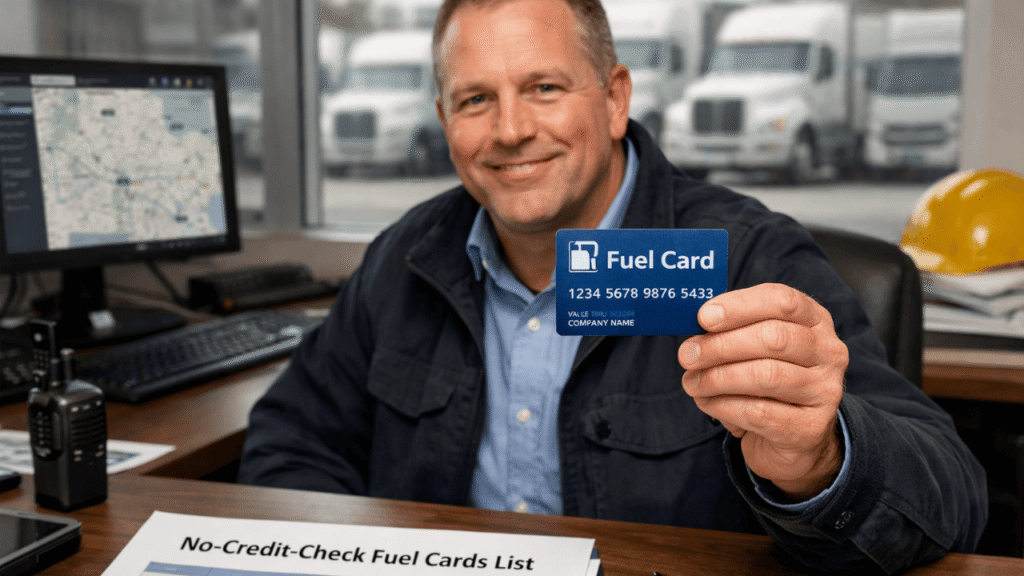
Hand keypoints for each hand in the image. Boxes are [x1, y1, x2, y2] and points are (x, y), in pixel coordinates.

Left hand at [678, 283, 847, 499]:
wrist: (791, 438)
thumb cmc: (765, 381)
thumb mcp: (754, 348)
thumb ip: (731, 332)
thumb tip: (694, 331)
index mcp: (814, 320)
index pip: (783, 301)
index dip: (740, 306)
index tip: (703, 317)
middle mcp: (829, 352)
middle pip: (773, 337)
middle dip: (721, 345)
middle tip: (687, 356)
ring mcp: (826, 390)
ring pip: (766, 375)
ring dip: (718, 378)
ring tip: (692, 383)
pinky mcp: (812, 427)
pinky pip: (760, 413)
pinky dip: (724, 406)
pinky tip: (707, 403)